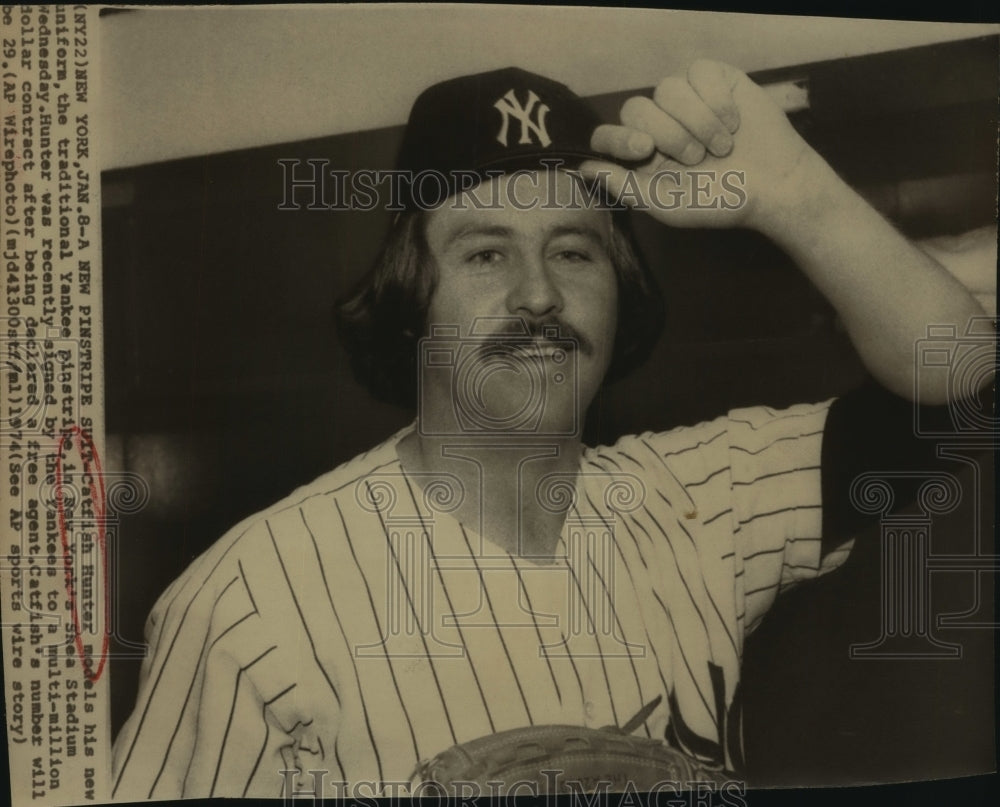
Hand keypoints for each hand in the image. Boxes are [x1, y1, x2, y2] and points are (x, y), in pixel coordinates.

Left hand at [580, 59, 822, 231]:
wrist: (774, 186)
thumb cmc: (720, 202)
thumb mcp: (666, 205)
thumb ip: (624, 187)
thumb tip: (583, 168)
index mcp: (642, 156)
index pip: (608, 135)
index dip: (619, 138)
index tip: (643, 149)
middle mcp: (659, 125)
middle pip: (636, 108)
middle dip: (668, 133)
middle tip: (695, 157)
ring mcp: (685, 101)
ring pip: (668, 89)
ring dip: (697, 121)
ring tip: (720, 146)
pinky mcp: (714, 81)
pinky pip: (698, 73)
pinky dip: (717, 100)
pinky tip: (733, 122)